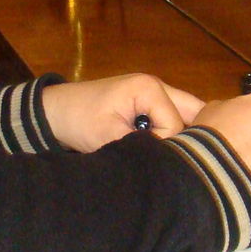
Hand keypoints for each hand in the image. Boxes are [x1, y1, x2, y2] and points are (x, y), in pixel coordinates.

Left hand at [41, 73, 203, 151]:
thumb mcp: (108, 138)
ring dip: (182, 136)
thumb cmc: (78, 121)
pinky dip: (172, 134)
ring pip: (187, 115)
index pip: (176, 126)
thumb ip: (142, 148)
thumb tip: (170, 165)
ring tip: (170, 158)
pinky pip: (174, 118)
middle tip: (177, 162)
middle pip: (195, 112)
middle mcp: (159, 86)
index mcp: (149, 88)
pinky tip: (163, 151)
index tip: (144, 159)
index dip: (164, 148)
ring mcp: (156, 93)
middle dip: (191, 138)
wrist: (55, 112)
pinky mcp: (149, 104)